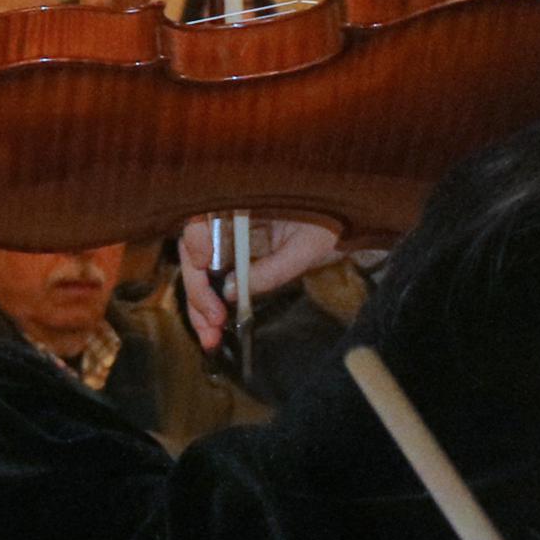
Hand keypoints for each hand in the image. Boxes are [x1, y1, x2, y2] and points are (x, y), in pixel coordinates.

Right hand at [176, 218, 342, 351]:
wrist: (346, 229)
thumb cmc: (332, 227)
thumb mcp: (308, 248)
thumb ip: (272, 268)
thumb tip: (230, 292)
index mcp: (243, 202)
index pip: (202, 216)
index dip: (197, 240)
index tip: (205, 266)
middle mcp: (226, 219)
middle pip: (193, 253)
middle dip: (198, 291)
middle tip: (212, 321)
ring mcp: (226, 242)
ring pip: (197, 273)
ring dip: (198, 307)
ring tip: (210, 337)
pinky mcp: (230, 261)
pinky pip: (211, 284)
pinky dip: (208, 309)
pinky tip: (212, 331)